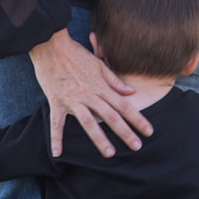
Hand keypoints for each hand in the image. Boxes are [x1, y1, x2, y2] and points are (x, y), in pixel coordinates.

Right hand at [28, 30, 153, 157]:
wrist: (50, 44)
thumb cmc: (75, 53)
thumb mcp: (98, 63)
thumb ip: (114, 80)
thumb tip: (130, 93)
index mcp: (100, 86)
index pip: (123, 105)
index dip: (137, 119)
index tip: (148, 131)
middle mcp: (89, 95)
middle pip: (110, 116)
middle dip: (125, 132)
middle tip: (137, 147)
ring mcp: (72, 100)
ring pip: (88, 123)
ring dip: (99, 139)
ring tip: (110, 153)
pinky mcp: (56, 102)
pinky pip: (56, 123)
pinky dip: (56, 138)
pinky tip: (58, 153)